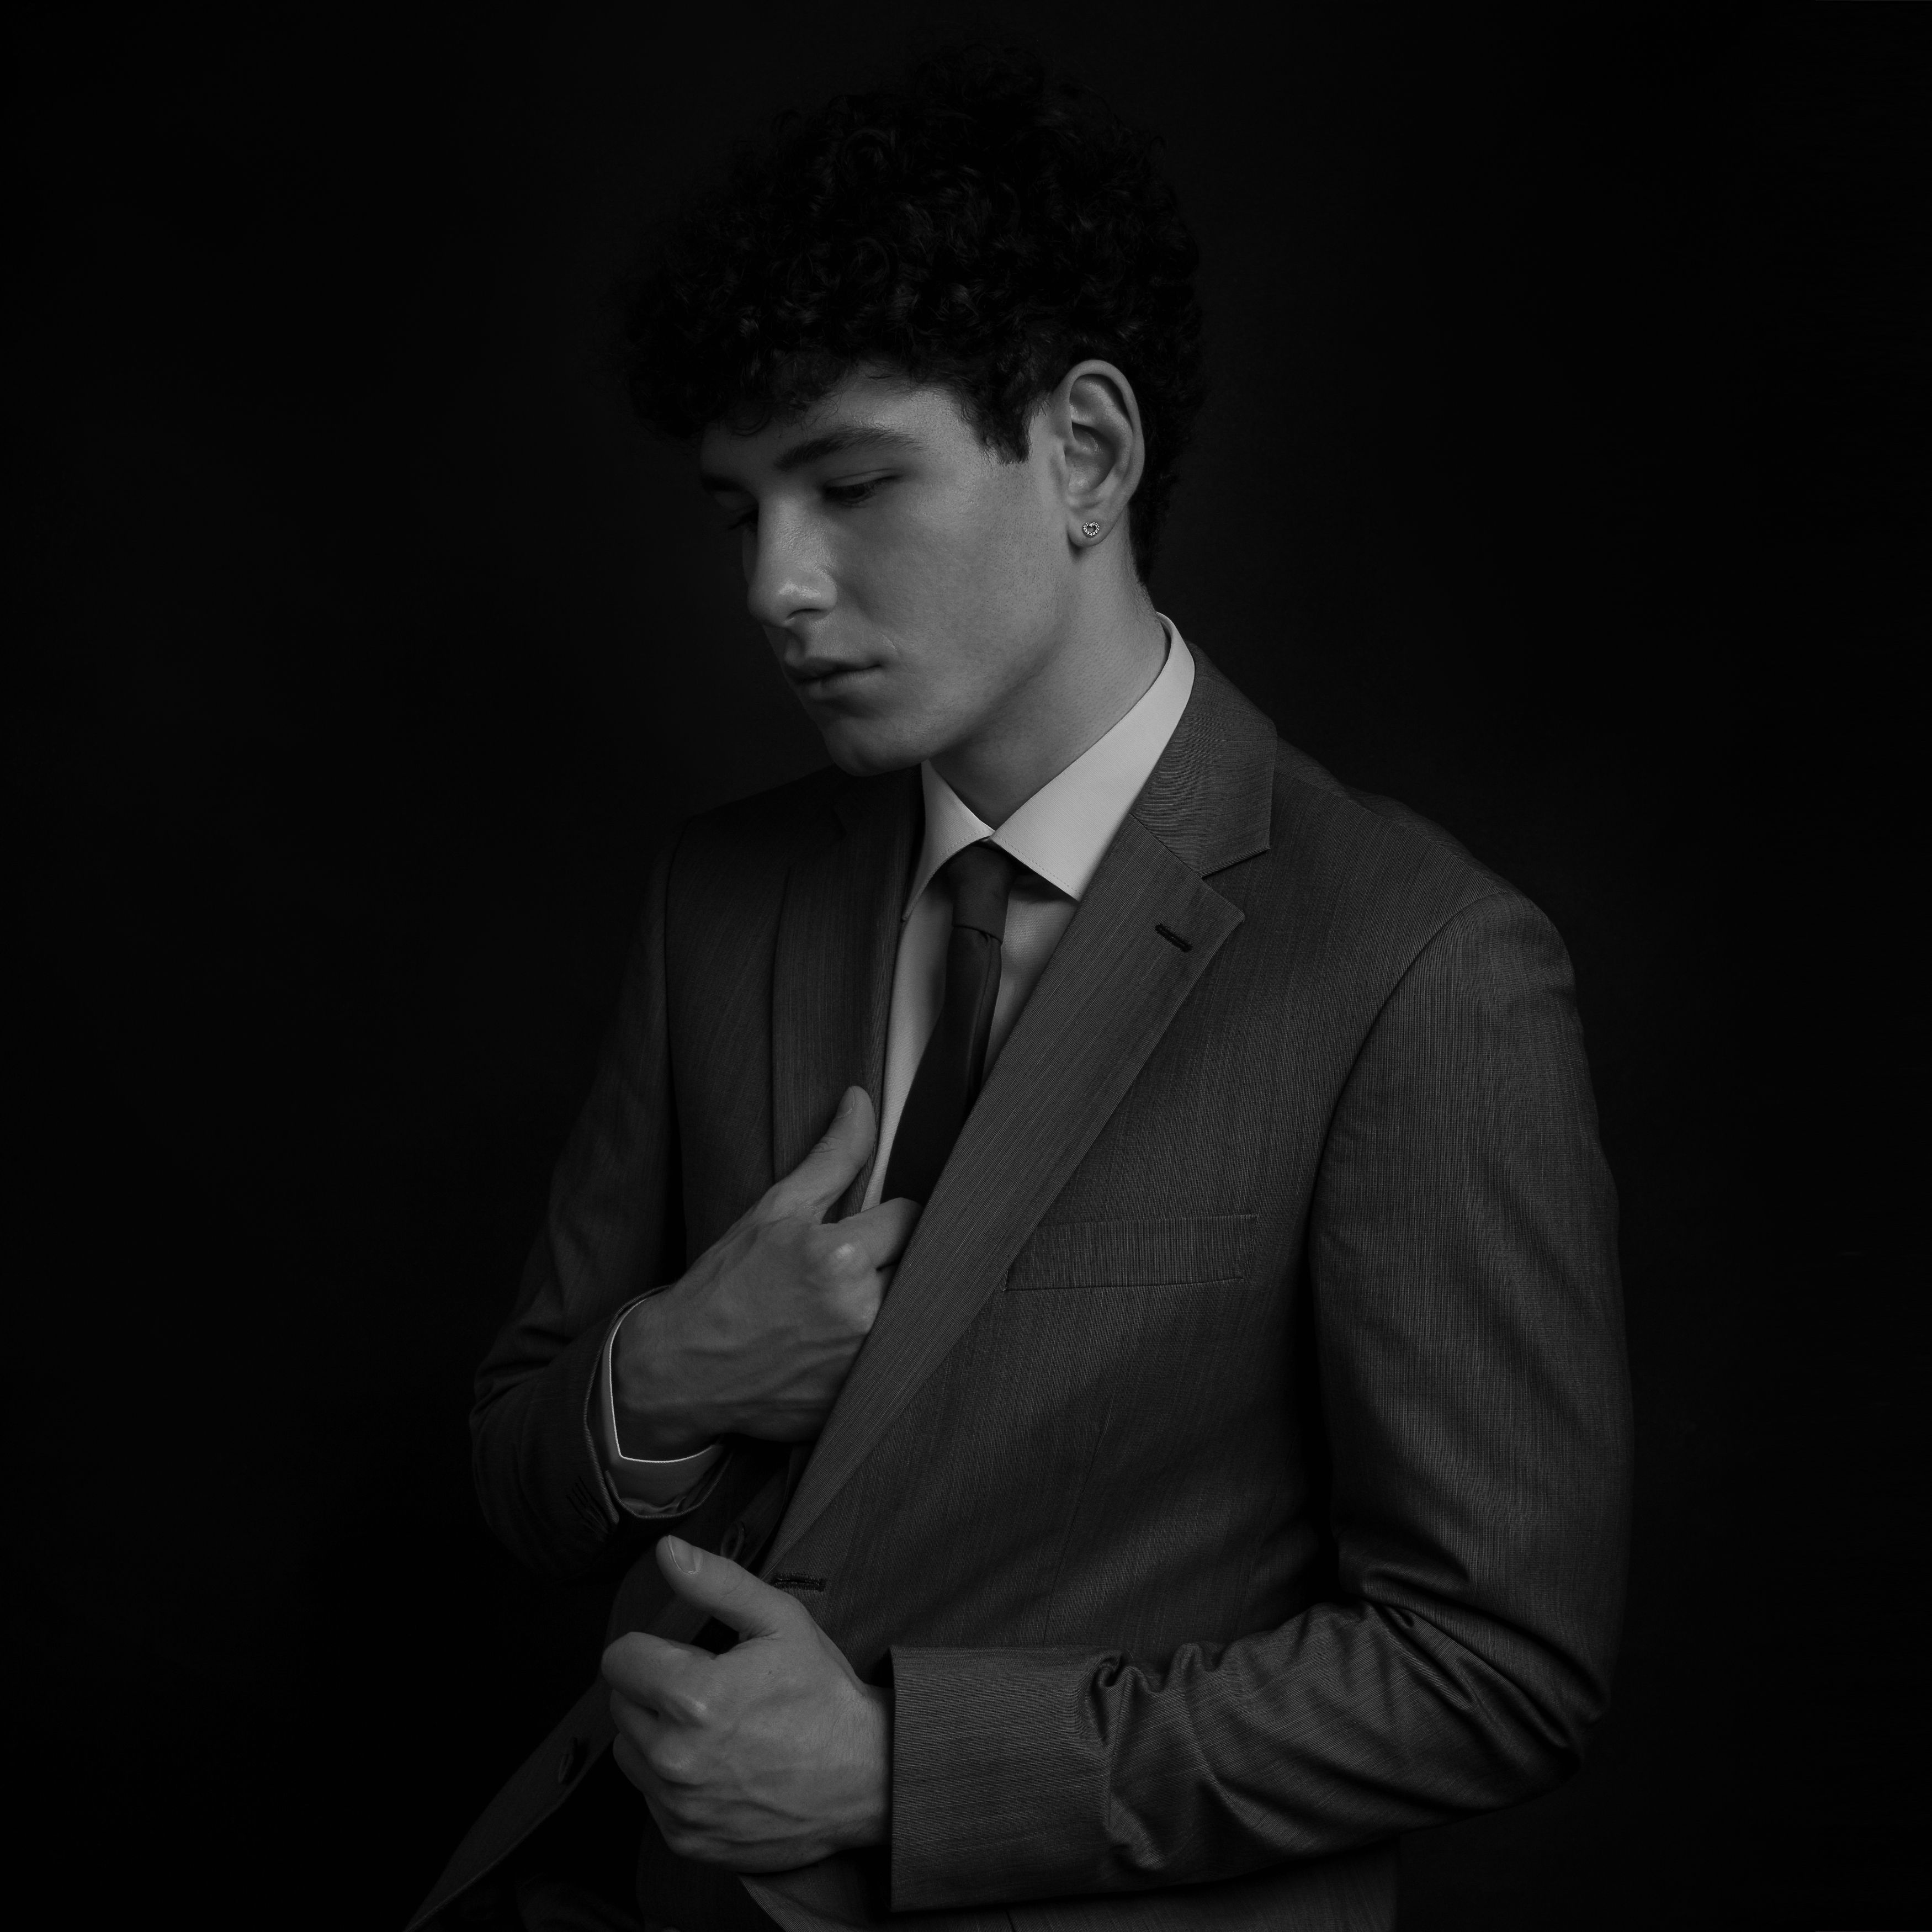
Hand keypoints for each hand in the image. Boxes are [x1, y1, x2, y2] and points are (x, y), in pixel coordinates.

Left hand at [604, 1535, 889, 1869]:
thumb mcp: (781, 1621)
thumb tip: (667, 1551)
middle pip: (620, 1704)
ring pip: (629, 1752)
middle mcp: (675, 1759)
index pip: (619, 1660)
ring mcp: (678, 1806)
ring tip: (710, 1728)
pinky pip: (650, 1797)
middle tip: (708, 1690)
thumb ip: (717, 1582)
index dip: (651, 1648)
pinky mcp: (685, 1840)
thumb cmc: (822, 1695)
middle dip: (654, 1689)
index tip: (686, 1654)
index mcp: (693, 1698)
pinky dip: (673, 1780)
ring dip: (656, 1735)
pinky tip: (718, 1766)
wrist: (865, 1778)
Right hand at [612, 1088, 917, 1455]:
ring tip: (850, 1302)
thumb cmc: (726, 1284)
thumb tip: (861, 1101)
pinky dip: (884, 1346)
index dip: (890, 1219)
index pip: (912, 1217)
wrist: (682, 1369)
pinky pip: (899, 1359)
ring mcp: (863, 1361)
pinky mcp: (860, 1396)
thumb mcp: (774, 1210)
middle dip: (898, 1259)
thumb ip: (831, 1158)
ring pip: (918, 1312)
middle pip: (923, 1266)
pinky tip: (842, 1341)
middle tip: (863, 1265)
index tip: (870, 1227)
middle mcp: (860, 1311)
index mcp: (839, 1257)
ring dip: (896, 1301)